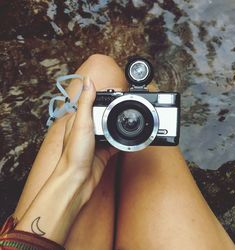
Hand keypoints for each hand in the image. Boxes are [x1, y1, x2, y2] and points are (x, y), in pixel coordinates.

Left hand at [53, 76, 117, 199]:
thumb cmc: (75, 154)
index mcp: (79, 120)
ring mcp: (96, 141)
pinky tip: (127, 138)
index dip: (106, 96)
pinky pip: (115, 143)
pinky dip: (121, 141)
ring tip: (129, 120)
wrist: (78, 180)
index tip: (119, 91)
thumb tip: (88, 81)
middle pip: (104, 115)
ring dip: (119, 126)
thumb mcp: (82, 123)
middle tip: (128, 105)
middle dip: (115, 110)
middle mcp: (86, 129)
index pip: (93, 102)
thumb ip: (86, 102)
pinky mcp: (103, 152)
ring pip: (110, 129)